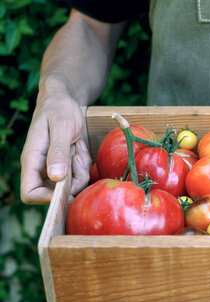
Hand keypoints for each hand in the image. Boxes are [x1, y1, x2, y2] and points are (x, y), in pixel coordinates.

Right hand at [20, 89, 91, 203]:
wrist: (64, 100)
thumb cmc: (58, 109)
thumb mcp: (61, 127)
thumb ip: (58, 152)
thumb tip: (56, 177)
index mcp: (32, 160)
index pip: (30, 193)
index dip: (47, 198)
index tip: (67, 187)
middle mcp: (41, 168)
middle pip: (55, 194)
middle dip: (73, 182)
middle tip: (77, 158)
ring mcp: (53, 168)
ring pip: (71, 186)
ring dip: (80, 170)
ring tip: (78, 148)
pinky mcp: (65, 165)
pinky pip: (78, 176)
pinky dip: (83, 164)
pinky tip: (79, 147)